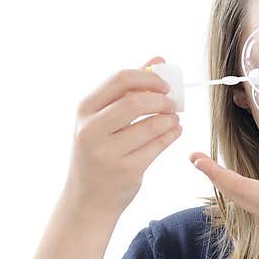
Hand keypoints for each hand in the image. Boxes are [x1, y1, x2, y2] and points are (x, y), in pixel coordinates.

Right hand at [64, 56, 181, 218]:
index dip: (149, 78)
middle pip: (137, 101)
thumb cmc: (98, 150)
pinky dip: (172, 134)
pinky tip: (174, 131)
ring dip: (171, 119)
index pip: (120, 79)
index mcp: (84, 110)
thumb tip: (158, 60)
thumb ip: (129, 89)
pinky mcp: (127, 170)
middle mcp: (91, 130)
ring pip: (152, 125)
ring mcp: (108, 152)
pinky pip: (159, 145)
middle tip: (173, 103)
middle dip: (162, 100)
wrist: (88, 198)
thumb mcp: (102, 119)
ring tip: (174, 119)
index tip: (165, 85)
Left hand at [189, 152, 258, 258]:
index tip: (196, 158)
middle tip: (193, 156)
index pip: (241, 188)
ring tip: (207, 166)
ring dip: (223, 181)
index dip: (218, 173)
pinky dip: (238, 188)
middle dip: (213, 175)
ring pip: (242, 198)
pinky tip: (235, 182)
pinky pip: (252, 200)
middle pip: (235, 193)